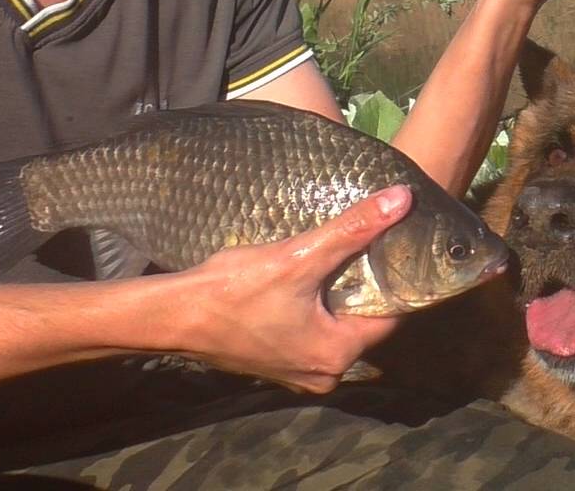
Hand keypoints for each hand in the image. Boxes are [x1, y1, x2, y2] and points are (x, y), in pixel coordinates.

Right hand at [169, 186, 410, 392]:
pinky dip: (312, 310)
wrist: (174, 315)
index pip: (389, 317)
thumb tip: (401, 200)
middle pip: (362, 323)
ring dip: (335, 298)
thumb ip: (353, 229)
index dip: (392, 282)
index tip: (391, 251)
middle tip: (363, 250)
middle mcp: (323, 374)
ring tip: (336, 259)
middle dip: (363, 288)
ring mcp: (296, 373)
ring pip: (334, 327)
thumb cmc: (235, 290)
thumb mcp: (300, 255)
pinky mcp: (275, 364)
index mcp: (337, 355)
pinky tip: (304, 281)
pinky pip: (310, 333)